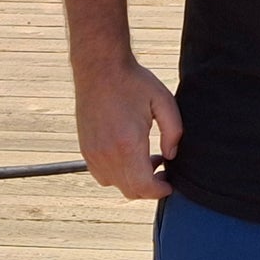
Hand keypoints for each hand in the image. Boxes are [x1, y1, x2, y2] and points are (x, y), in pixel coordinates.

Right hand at [73, 58, 182, 199]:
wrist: (100, 69)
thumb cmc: (133, 82)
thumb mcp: (163, 100)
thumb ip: (173, 130)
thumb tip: (171, 155)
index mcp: (128, 144)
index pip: (143, 186)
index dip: (160, 190)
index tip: (170, 184)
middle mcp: (108, 155)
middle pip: (130, 190)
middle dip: (149, 187)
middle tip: (163, 171)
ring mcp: (93, 154)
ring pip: (115, 184)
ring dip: (133, 181)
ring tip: (148, 159)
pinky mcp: (86, 150)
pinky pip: (102, 175)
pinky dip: (118, 174)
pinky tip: (130, 154)